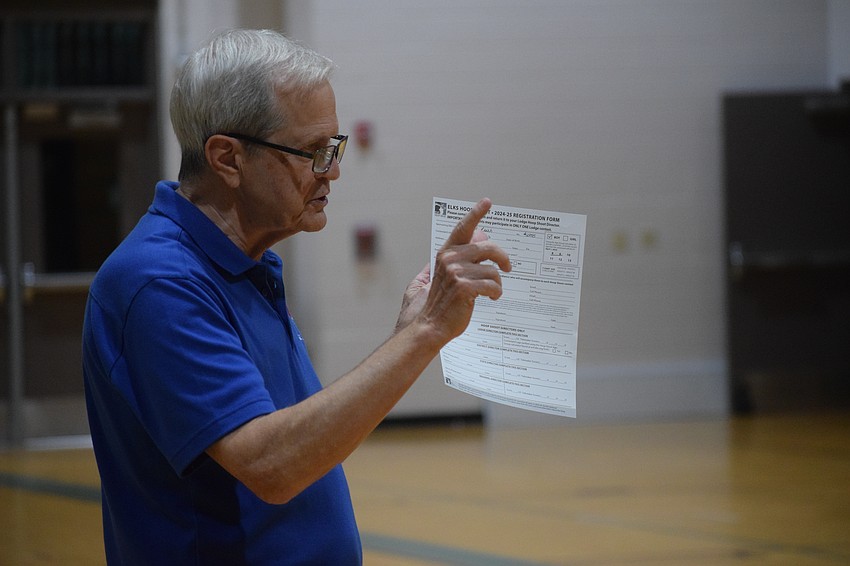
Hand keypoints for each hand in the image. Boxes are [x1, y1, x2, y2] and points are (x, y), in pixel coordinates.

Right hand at [399, 198, 510, 341]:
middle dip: (503, 258)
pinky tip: (491, 298)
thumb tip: (479, 238)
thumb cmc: (437, 305)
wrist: (429, 326)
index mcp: (445, 254)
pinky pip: (493, 285)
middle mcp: (450, 259)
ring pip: (493, 270)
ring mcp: (456, 273)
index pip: (463, 228)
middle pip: (488, 247)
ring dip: (497, 284)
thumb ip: (458, 257)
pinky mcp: (465, 287)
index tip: (487, 202)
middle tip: (508, 268)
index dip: (476, 214)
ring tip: (492, 292)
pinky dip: (496, 293)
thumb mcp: (442, 276)